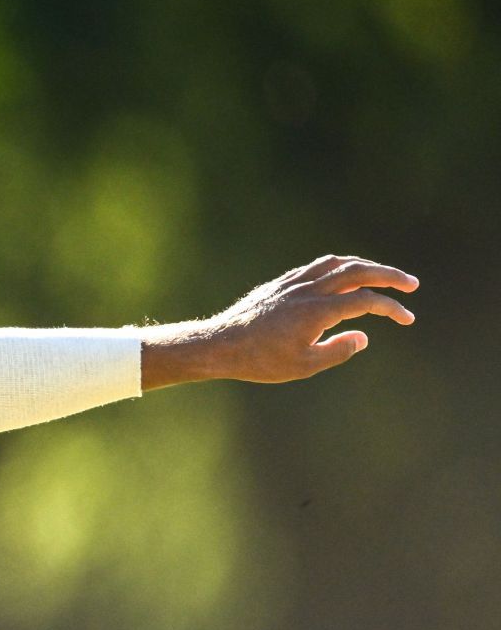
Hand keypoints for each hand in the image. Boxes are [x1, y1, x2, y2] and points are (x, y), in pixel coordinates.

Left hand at [142, 255, 417, 388]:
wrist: (219, 345)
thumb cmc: (259, 361)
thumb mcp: (303, 366)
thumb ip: (337, 351)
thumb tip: (363, 337)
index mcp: (317, 311)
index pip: (366, 301)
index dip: (391, 308)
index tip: (407, 319)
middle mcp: (308, 290)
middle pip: (358, 271)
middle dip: (388, 276)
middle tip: (410, 284)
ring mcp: (293, 283)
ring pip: (338, 263)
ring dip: (365, 266)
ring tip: (382, 276)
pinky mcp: (281, 283)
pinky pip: (318, 266)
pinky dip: (340, 266)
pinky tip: (345, 274)